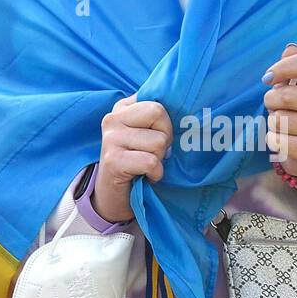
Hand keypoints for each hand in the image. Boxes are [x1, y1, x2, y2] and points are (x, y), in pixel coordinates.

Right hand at [93, 92, 173, 222]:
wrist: (114, 197)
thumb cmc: (138, 162)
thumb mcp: (146, 133)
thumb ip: (158, 117)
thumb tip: (187, 107)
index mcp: (123, 107)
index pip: (158, 100)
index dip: (167, 121)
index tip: (158, 136)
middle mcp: (113, 118)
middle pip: (158, 113)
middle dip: (165, 137)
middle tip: (155, 152)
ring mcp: (110, 139)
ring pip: (158, 141)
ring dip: (159, 159)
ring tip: (147, 165)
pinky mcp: (112, 160)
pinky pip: (150, 162)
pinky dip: (155, 173)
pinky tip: (146, 176)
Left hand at [262, 43, 296, 177]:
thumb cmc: (296, 113)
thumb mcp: (293, 88)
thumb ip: (290, 67)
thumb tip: (290, 48)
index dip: (284, 66)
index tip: (267, 78)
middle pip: (287, 95)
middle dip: (270, 101)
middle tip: (274, 107)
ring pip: (280, 120)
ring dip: (272, 122)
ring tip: (281, 125)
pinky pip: (280, 141)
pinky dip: (273, 140)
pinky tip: (283, 141)